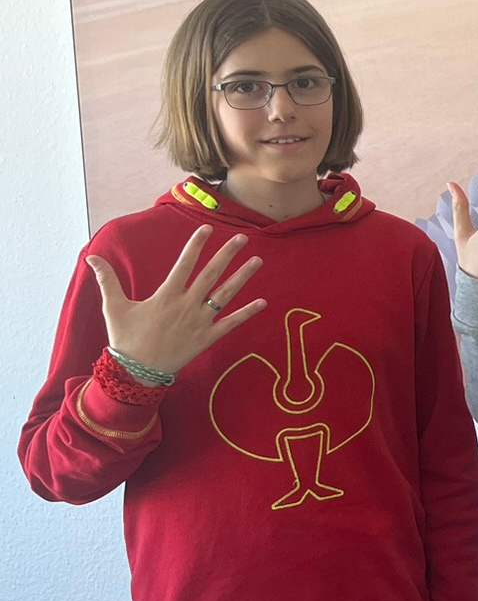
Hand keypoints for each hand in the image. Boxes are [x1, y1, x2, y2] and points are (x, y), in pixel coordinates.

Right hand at [86, 227, 265, 376]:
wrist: (136, 372)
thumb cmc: (125, 338)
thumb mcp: (114, 307)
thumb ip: (107, 280)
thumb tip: (91, 258)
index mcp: (166, 296)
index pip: (184, 264)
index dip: (196, 245)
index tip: (207, 228)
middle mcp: (186, 305)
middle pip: (211, 275)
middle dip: (227, 255)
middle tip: (242, 238)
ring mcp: (199, 322)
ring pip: (225, 296)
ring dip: (242, 278)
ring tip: (257, 261)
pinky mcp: (207, 338)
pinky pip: (230, 324)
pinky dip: (247, 313)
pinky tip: (263, 302)